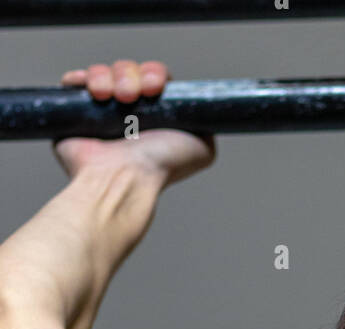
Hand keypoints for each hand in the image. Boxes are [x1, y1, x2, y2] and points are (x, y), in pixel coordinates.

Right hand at [53, 60, 215, 189]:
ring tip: (107, 97)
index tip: (154, 86)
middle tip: (130, 96)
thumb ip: (205, 126)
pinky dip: (81, 79)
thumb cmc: (159, 168)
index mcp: (155, 116)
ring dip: (106, 77)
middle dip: (130, 75)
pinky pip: (76, 83)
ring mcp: (102, 113)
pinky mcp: (76, 114)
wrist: (124, 178)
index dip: (153, 75)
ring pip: (104, 73)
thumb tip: (204, 114)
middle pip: (129, 70)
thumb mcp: (201, 148)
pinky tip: (91, 90)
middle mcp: (129, 114)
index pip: (154, 77)